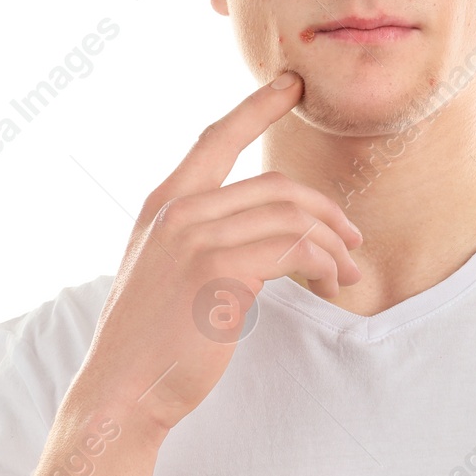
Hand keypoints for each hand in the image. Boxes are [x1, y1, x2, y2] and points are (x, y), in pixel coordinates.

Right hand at [72, 71, 363, 433]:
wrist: (122, 391)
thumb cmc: (151, 342)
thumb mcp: (162, 271)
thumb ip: (199, 238)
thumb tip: (262, 234)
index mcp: (161, 205)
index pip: (215, 139)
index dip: (256, 107)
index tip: (292, 84)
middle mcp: (177, 211)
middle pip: (276, 186)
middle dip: (325, 210)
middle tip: (352, 239)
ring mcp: (196, 238)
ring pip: (292, 218)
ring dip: (332, 245)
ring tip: (346, 273)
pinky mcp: (219, 270)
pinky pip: (294, 249)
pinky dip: (324, 263)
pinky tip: (331, 283)